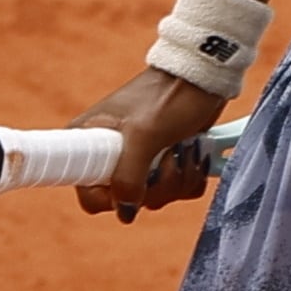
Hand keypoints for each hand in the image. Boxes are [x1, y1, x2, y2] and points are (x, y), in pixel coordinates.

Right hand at [71, 65, 227, 223]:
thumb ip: (128, 177)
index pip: (88, 193)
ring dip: (178, 178)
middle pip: (128, 201)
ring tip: (183, 147)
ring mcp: (139, 161)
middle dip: (158, 184)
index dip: (113, 195)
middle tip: (167, 154)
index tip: (135, 179)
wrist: (203, 79)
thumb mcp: (143, 135)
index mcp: (88, 142)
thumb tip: (125, 211)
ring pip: (156, 198)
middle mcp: (110, 154)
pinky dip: (191, 176)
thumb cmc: (168, 97)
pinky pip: (177, 191)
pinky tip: (194, 152)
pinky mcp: (164, 163)